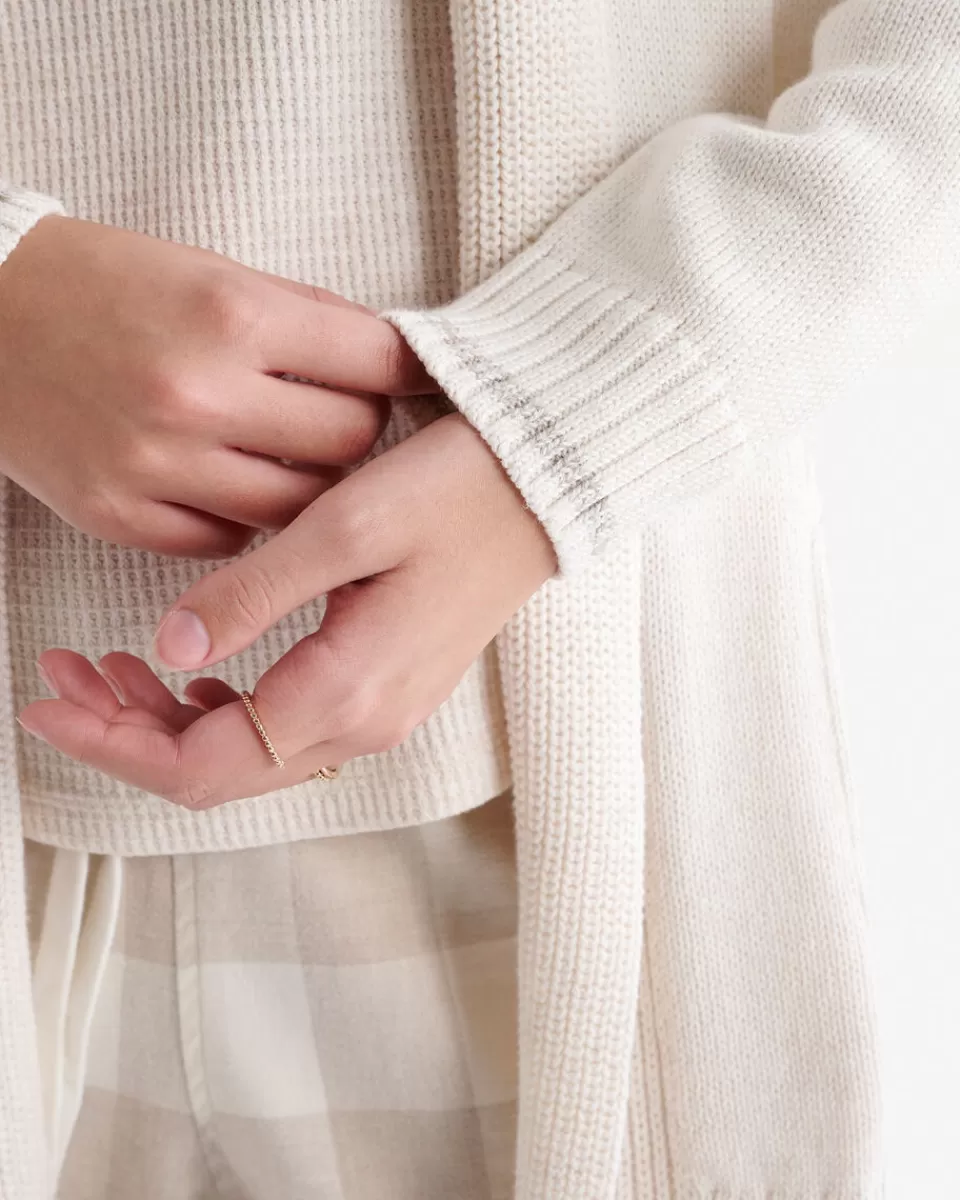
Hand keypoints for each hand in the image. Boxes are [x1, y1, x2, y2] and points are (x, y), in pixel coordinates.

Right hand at [0, 215, 435, 556]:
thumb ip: (304, 319)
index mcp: (232, 315)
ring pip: (298, 506)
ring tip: (285, 451)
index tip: (408, 379)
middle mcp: (199, 394)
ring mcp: (157, 464)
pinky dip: (244, 517)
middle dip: (358, 429)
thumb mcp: (210, 270)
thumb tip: (390, 362)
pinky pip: (231, 540)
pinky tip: (229, 480)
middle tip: (338, 415)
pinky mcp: (120, 516)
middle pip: (348, 443)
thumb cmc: (105, 284)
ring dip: (308, 482)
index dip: (403, 372)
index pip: (375, 363)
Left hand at [19, 415, 557, 806]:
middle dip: (126, 732)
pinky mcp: (384, 686)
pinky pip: (283, 727)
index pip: (200, 765)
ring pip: (246, 754)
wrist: (545, 485)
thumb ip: (252, 595)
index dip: (111, 744)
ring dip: (168, 721)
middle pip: (216, 772)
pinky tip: (191, 667)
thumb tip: (172, 648)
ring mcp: (380, 712)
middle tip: (64, 672)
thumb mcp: (344, 527)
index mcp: (346, 693)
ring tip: (112, 663)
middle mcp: (364, 724)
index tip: (48, 699)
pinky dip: (219, 708)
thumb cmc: (458, 491)